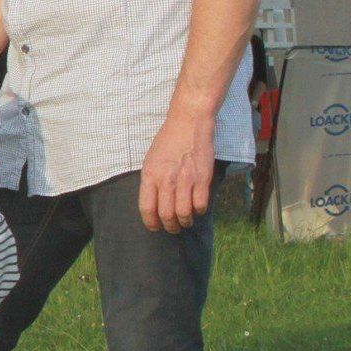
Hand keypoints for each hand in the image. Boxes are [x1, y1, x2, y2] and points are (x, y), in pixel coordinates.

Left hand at [140, 112, 214, 232]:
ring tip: (185, 222)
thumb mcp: (150, 160)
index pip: (147, 208)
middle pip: (166, 215)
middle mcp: (166, 180)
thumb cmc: (167, 141)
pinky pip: (201, 204)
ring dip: (185, 222)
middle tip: (172, 228)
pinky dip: (199, 211)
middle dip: (169, 227)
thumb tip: (153, 203)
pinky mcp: (203, 178)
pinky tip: (197, 208)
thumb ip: (151, 181)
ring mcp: (186, 179)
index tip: (154, 227)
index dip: (151, 223)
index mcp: (150, 175)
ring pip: (184, 213)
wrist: (188, 122)